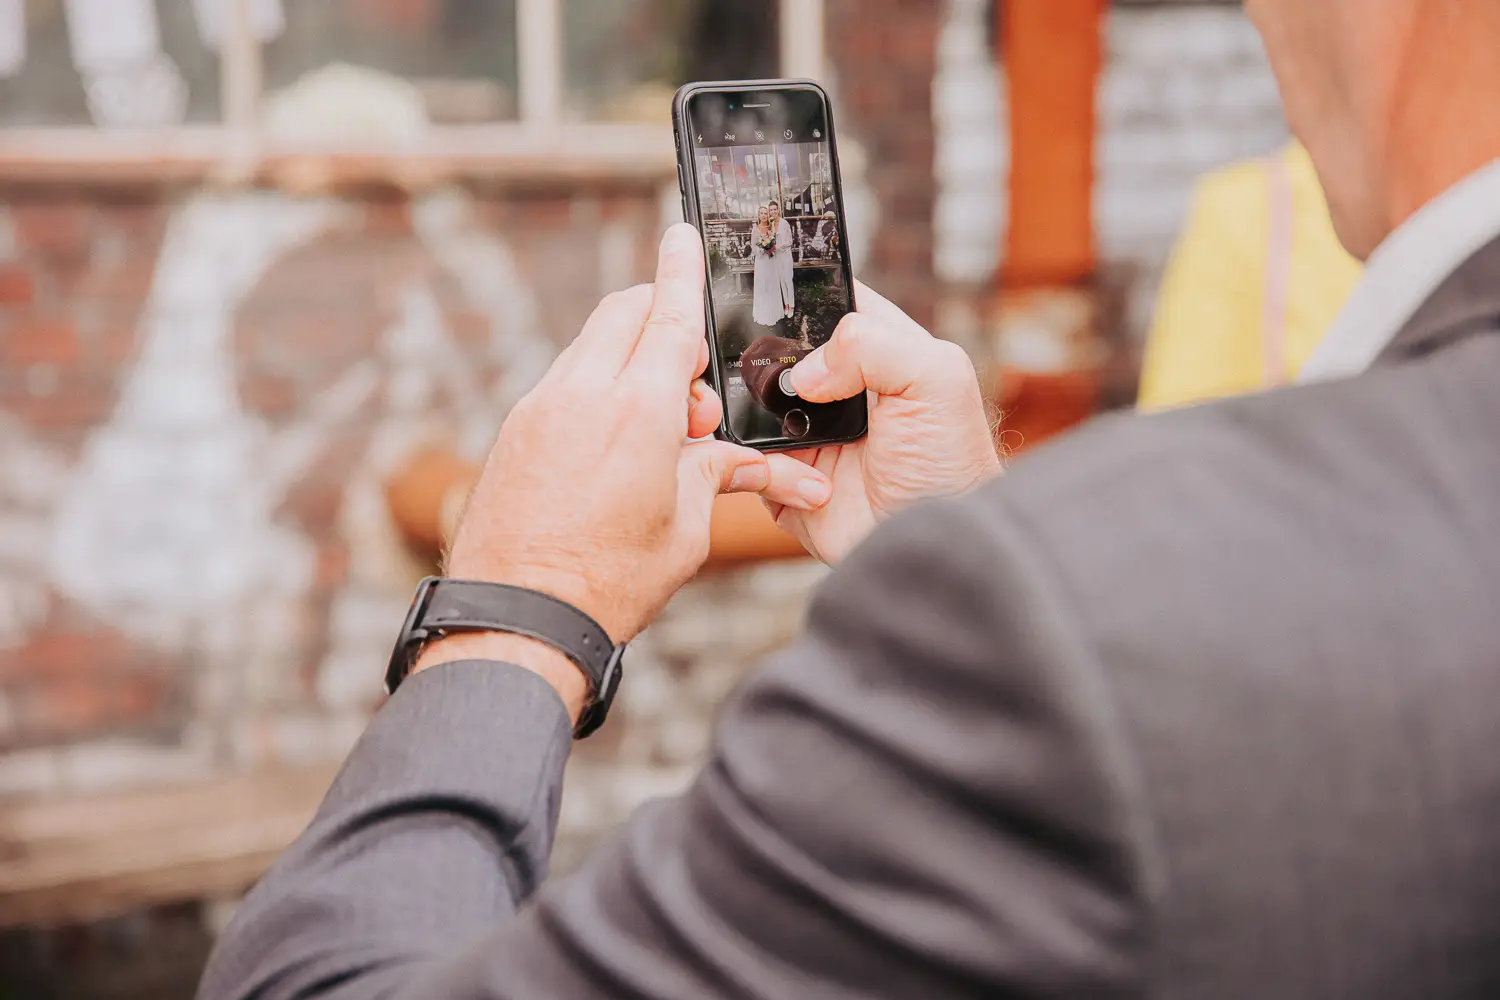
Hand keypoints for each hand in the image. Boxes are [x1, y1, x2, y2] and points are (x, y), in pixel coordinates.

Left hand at [425, 225, 831, 711]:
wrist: (517, 616)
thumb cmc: (608, 583)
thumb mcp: (685, 530)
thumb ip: (712, 475)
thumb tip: (736, 457)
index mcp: (638, 412)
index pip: (670, 317)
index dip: (682, 272)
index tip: (683, 234)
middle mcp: (582, 394)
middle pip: (623, 314)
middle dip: (659, 315)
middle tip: (689, 374)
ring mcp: (540, 408)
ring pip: (589, 345)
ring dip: (626, 355)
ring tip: (656, 424)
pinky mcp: (515, 429)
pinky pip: (562, 381)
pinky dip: (593, 385)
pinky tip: (611, 439)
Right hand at [763, 284, 1000, 563]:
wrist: (932, 549)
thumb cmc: (951, 465)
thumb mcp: (936, 378)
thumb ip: (874, 344)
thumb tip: (804, 371)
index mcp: (874, 349)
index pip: (823, 301)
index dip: (793, 293)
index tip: (758, 284)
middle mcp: (834, 387)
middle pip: (771, 351)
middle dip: (754, 355)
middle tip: (747, 361)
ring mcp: (804, 433)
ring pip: (745, 404)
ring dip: (748, 412)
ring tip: (772, 426)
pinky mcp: (782, 478)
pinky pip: (745, 460)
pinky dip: (756, 463)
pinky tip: (801, 478)